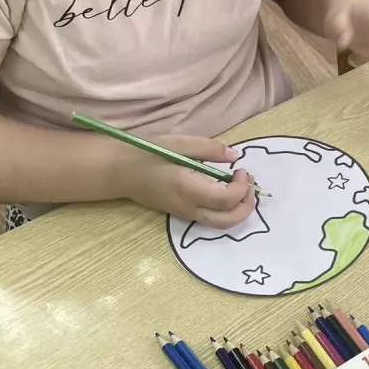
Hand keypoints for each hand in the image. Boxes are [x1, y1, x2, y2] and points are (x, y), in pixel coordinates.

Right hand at [109, 135, 256, 227]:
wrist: (118, 171)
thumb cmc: (147, 153)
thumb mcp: (179, 143)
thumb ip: (210, 149)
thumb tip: (235, 156)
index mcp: (188, 189)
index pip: (227, 199)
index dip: (242, 186)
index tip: (241, 169)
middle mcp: (189, 207)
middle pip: (228, 221)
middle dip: (246, 205)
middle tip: (250, 184)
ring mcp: (185, 214)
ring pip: (221, 224)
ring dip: (238, 210)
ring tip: (242, 188)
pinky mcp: (182, 214)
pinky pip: (211, 219)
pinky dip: (226, 210)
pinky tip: (226, 191)